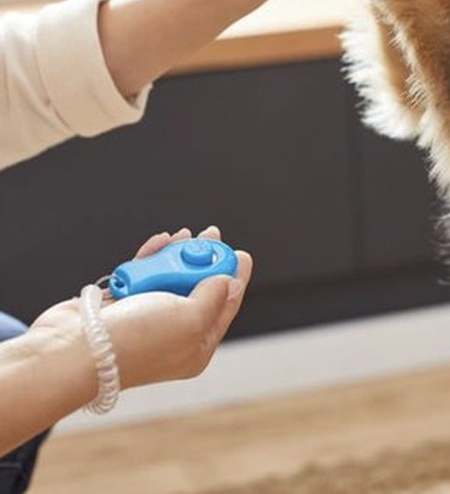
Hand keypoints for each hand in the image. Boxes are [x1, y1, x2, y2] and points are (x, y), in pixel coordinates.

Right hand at [31, 226, 252, 391]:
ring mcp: (145, 319)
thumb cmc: (135, 339)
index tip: (241, 254)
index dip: (233, 277)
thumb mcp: (191, 318)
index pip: (224, 307)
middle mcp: (173, 335)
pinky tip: (161, 241)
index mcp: (196, 347)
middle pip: (198, 289)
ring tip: (186, 235)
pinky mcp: (121, 305)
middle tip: (212, 234)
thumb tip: (229, 282)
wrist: (73, 350)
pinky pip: (143, 275)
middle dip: (205, 259)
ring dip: (177, 254)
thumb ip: (214, 296)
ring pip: (169, 278)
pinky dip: (151, 257)